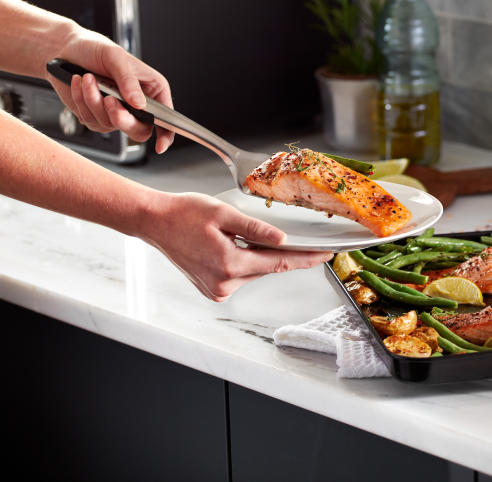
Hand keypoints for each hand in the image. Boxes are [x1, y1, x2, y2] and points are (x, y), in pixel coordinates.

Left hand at [47, 28, 174, 153]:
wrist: (65, 49)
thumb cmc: (94, 48)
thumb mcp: (115, 57)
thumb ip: (128, 81)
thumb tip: (139, 104)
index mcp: (151, 89)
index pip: (165, 118)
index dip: (166, 134)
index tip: (160, 145)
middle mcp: (136, 104)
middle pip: (139, 130)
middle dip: (122, 118)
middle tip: (110, 101)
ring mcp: (115, 112)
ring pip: (111, 125)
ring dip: (95, 101)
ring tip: (87, 78)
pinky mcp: (96, 116)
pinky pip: (91, 120)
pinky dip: (82, 101)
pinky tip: (80, 83)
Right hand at [142, 193, 332, 301]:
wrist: (154, 222)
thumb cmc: (184, 213)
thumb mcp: (224, 213)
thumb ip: (255, 229)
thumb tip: (281, 240)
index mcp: (229, 264)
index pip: (279, 263)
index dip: (306, 259)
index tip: (326, 255)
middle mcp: (224, 283)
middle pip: (267, 268)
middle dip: (283, 253)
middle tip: (298, 239)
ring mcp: (217, 289)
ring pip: (254, 271)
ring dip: (258, 256)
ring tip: (239, 233)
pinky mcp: (212, 289)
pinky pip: (240, 275)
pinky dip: (244, 261)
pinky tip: (232, 245)